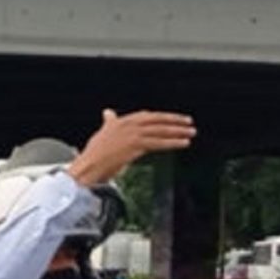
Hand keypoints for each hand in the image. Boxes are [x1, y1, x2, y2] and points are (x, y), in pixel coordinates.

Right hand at [67, 109, 195, 185]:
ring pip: (160, 131)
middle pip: (157, 120)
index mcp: (121, 121)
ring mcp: (133, 134)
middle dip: (174, 121)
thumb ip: (109, 122)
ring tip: (191, 133)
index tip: (173, 119)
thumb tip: (107, 112)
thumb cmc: (93, 155)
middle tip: (189, 122)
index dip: (162, 117)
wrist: (88, 166)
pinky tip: (184, 143)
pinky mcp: (136, 145)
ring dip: (178, 132)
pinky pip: (159, 143)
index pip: (147, 116)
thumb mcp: (102, 133)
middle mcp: (129, 124)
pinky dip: (173, 142)